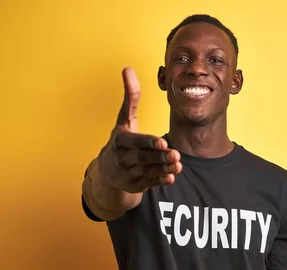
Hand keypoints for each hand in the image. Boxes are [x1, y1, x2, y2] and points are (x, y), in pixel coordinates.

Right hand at [97, 67, 181, 193]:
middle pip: (144, 157)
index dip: (149, 143)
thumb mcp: (123, 119)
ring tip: (179, 165)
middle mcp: (123, 158)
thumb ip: (130, 97)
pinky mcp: (135, 184)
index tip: (163, 143)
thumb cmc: (121, 141)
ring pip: (148, 171)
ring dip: (163, 169)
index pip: (136, 142)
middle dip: (161, 157)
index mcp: (121, 141)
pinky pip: (149, 183)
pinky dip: (160, 181)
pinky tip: (172, 177)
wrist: (107, 172)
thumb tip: (128, 68)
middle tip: (177, 155)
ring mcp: (128, 173)